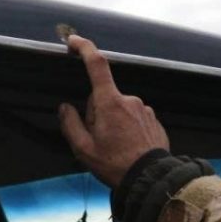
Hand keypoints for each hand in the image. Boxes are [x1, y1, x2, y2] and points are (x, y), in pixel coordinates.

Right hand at [58, 35, 169, 188]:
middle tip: (99, 139)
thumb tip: (66, 108)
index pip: (97, 65)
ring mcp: (145, 110)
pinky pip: (135, 119)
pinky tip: (129, 148)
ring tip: (116, 148)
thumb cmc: (116, 165)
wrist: (151, 180)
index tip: (73, 41)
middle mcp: (130, 100)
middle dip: (97, 113)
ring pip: (120, 109)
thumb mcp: (84, 149)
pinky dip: (128, 129)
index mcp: (110, 103)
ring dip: (114, 123)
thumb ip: (71, 124)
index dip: (84, 48)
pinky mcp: (155, 120)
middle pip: (104, 97)